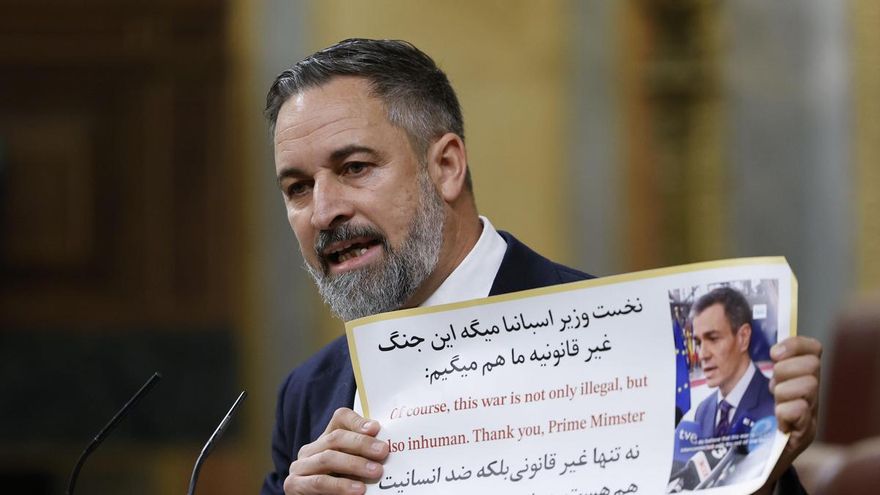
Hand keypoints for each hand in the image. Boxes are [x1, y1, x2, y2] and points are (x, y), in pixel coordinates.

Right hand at [284, 408, 388, 494]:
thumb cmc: (343, 485)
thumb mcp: (355, 468)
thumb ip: (364, 454)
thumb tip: (384, 445)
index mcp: (325, 439)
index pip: (340, 418)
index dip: (357, 421)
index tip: (376, 429)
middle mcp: (310, 449)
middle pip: (335, 437)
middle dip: (361, 444)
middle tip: (383, 452)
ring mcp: (300, 466)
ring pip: (328, 458)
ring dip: (354, 464)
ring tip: (375, 471)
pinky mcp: (294, 485)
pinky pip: (319, 482)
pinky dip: (340, 486)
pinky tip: (358, 490)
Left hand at [770, 335, 821, 457]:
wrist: (762, 455)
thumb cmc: (762, 417)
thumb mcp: (766, 387)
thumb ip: (770, 368)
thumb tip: (762, 345)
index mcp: (804, 378)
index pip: (814, 348)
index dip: (795, 345)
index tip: (774, 354)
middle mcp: (814, 393)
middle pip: (812, 365)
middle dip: (785, 371)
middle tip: (772, 386)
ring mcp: (813, 413)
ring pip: (809, 385)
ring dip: (783, 392)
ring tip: (775, 404)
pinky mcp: (807, 432)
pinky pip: (800, 410)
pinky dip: (784, 412)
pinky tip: (778, 421)